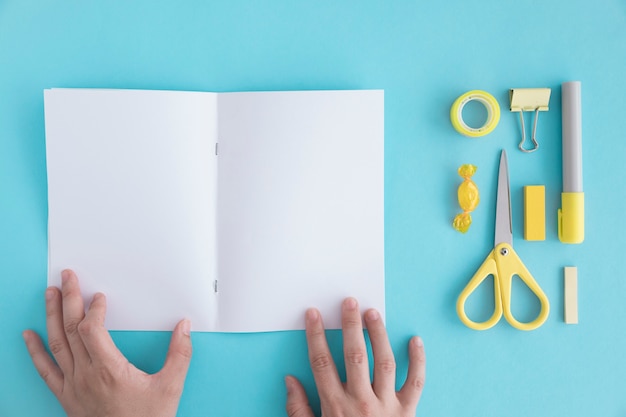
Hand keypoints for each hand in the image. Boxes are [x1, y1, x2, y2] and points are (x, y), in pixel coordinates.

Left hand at [22, 269, 192, 416]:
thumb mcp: (170, 387)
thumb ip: (179, 354)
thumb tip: (185, 326)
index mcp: (109, 371)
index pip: (92, 329)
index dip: (94, 309)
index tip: (99, 296)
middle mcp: (86, 376)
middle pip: (71, 330)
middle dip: (68, 299)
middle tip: (67, 277)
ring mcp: (72, 387)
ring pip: (56, 344)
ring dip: (51, 316)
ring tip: (49, 294)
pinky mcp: (66, 397)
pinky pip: (45, 370)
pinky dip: (35, 351)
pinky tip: (28, 335)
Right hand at [285, 298, 425, 416]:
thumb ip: (299, 410)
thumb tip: (289, 380)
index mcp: (336, 407)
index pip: (322, 363)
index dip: (315, 336)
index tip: (313, 314)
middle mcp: (361, 402)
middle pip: (354, 356)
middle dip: (350, 326)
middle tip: (349, 302)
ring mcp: (387, 406)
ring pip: (384, 362)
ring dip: (379, 335)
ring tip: (373, 313)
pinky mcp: (408, 412)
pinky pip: (415, 382)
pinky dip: (418, 361)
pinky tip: (415, 340)